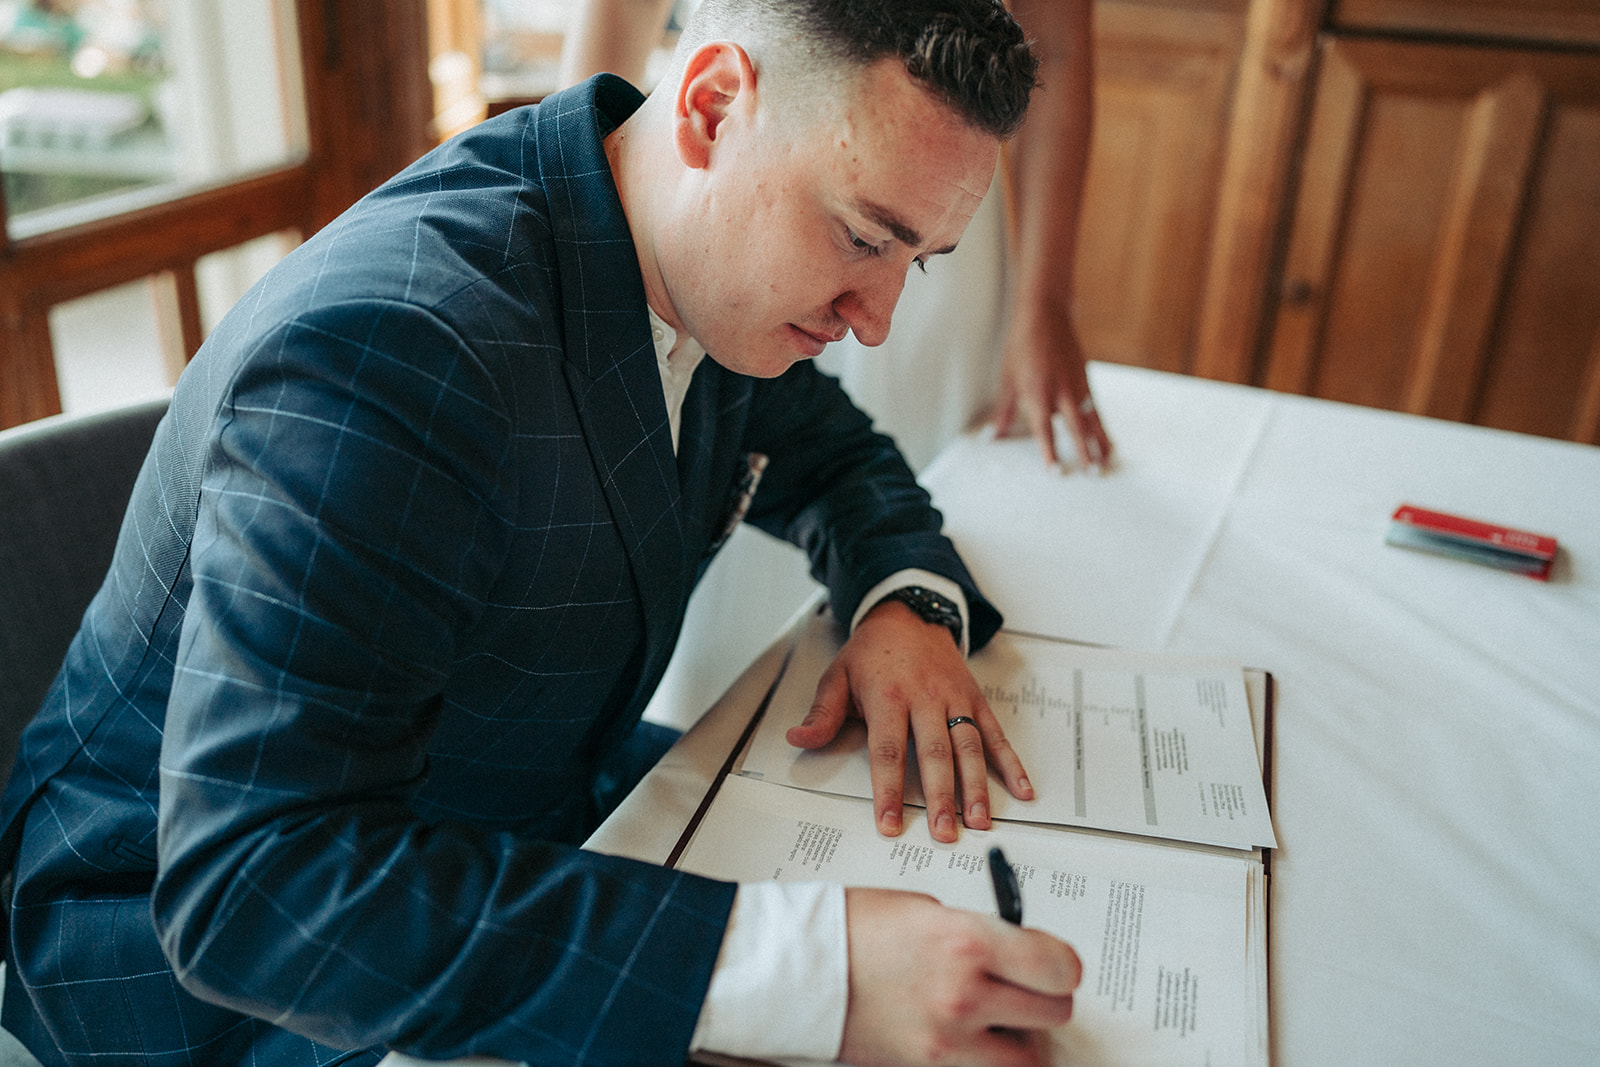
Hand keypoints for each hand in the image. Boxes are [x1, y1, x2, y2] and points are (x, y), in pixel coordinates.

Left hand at [786, 599, 1032, 841]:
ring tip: (979, 821)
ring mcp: (955, 700)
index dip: (889, 790)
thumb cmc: (872, 652)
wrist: (908, 614)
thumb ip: (823, 714)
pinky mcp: (975, 700)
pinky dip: (1011, 763)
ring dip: (977, 787)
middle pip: (935, 754)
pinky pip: (995, 734)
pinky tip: (1021, 789)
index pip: (888, 751)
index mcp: (888, 697)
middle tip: (944, 832)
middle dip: (941, 797)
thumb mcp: (837, 676)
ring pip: (969, 747)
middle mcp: (925, 698)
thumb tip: (798, 739)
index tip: (890, 823)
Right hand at [840, 888, 1080, 1066]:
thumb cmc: (853, 929)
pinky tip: (980, 1043)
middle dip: (1047, 997)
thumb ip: (978, 933)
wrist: (801, 970)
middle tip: (1032, 989)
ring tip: (1009, 1023)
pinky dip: (993, 1061)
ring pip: (1030, 1057)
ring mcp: (948, 1039)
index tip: (1054, 962)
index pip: (1058, 965)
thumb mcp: (926, 911)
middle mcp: (965, 994)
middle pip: (1053, 1011)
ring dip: (1028, 1039)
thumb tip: (1014, 952)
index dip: (1063, 964)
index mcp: (967, 941)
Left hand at [992, 296, 1111, 473]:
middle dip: (1084, 453)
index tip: (1057, 473)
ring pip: (1092, 420)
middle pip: (1075, 428)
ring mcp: (1077, 386)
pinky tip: (1107, 442)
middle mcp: (1060, 392)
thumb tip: (991, 437)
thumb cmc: (1021, 346)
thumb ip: (1003, 412)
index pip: (1044, 430)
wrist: (1045, 315)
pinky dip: (1102, 427)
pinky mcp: (1086, 381)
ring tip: (1107, 464)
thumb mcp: (1007, 379)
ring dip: (1100, 443)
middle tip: (1093, 474)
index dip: (1050, 453)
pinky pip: (1096, 410)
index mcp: (1038, 392)